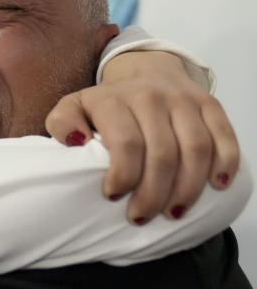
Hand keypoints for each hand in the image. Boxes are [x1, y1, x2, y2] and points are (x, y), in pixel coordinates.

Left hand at [46, 51, 238, 224]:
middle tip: (141, 216)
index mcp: (115, 100)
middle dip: (153, 193)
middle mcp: (151, 97)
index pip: (126, 143)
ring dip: (188, 188)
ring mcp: (184, 100)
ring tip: (174, 213)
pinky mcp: (210, 104)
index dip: (122, 176)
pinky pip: (224, 136)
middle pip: (162, 153)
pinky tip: (217, 186)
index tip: (113, 196)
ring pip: (196, 149)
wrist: (145, 72)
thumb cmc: (107, 104)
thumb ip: (63, 123)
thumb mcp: (73, 107)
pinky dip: (225, 163)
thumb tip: (75, 141)